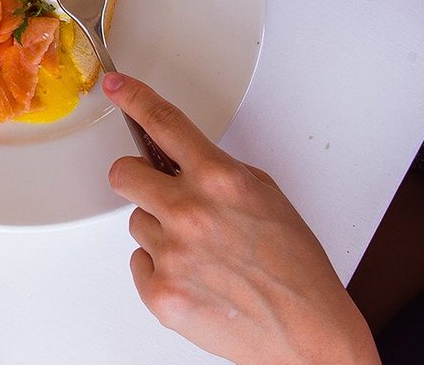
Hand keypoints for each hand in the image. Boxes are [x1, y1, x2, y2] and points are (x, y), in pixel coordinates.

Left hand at [104, 74, 378, 364]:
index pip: (164, 124)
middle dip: (141, 181)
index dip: (134, 99)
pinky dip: (162, 268)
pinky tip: (197, 278)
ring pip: (137, 221)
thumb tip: (180, 159)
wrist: (308, 335)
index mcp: (221, 181)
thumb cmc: (296, 269)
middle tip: (167, 199)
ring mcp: (171, 253)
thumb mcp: (265, 198)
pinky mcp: (160, 291)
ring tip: (204, 253)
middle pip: (124, 173)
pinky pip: (140, 262)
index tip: (116, 87)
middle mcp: (190, 212)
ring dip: (161, 231)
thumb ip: (218, 172)